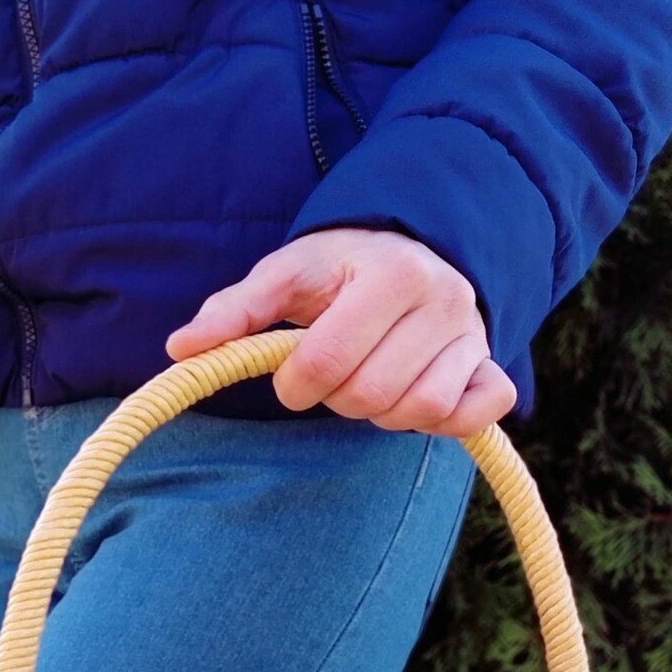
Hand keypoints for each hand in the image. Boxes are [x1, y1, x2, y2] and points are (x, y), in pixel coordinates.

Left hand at [165, 227, 516, 436]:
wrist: (411, 247)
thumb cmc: (339, 268)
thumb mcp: (285, 275)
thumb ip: (235, 312)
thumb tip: (181, 349)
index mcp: (389, 273)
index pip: (330, 360)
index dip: (298, 385)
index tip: (293, 378)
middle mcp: (442, 300)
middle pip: (371, 394)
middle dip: (337, 399)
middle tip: (335, 378)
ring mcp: (473, 335)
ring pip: (419, 411)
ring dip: (381, 414)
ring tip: (370, 384)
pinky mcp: (490, 364)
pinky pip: (477, 415)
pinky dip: (445, 423)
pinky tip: (414, 402)